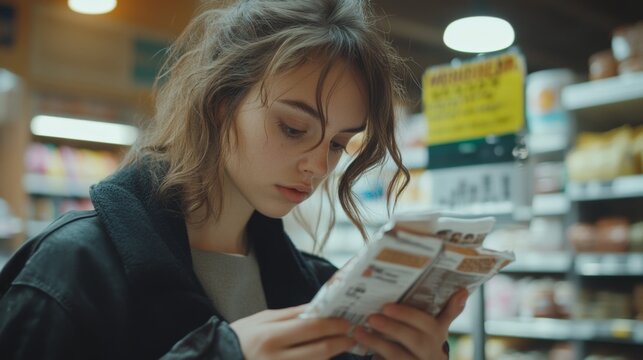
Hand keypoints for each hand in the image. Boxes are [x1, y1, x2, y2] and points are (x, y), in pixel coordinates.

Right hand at [230, 304, 355, 359]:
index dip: (334, 324)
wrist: (219, 359)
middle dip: (342, 341)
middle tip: (353, 334)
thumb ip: (292, 315)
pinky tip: (325, 357)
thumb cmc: (241, 338)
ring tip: (343, 345)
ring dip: (334, 355)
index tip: (347, 320)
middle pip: (321, 350)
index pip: (312, 328)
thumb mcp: (263, 319)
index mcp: (271, 337)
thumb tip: (319, 308)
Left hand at [353, 288, 467, 359]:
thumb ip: (449, 311)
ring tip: (359, 332)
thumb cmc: (425, 343)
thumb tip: (464, 291)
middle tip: (371, 317)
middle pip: (413, 341)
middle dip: (391, 328)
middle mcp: (431, 353)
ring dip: (376, 343)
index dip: (407, 315)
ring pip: (398, 356)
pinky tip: (360, 347)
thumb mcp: (437, 328)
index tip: (387, 307)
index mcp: (437, 336)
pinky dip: (375, 357)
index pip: (426, 324)